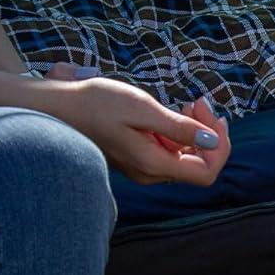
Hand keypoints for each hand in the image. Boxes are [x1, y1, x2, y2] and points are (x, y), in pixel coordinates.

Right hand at [31, 69, 230, 185]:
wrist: (56, 106)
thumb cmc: (94, 104)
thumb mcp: (141, 108)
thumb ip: (178, 127)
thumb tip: (212, 141)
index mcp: (153, 164)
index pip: (207, 172)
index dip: (219, 146)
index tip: (212, 116)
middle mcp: (150, 172)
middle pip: (198, 163)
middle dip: (208, 133)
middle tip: (198, 102)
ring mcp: (143, 166)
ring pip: (184, 155)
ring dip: (193, 129)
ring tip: (186, 104)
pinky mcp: (136, 156)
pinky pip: (168, 149)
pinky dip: (177, 131)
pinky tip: (170, 111)